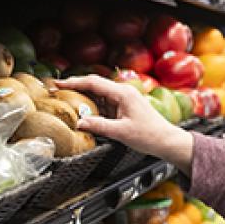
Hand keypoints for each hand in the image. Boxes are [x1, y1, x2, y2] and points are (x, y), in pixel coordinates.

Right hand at [55, 75, 194, 174]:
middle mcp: (123, 92)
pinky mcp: (124, 106)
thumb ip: (99, 126)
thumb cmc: (150, 135)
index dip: (74, 82)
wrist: (167, 141)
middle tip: (57, 91)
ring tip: (66, 102)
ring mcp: (124, 99)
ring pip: (99, 94)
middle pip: (94, 85)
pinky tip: (83, 113)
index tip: (58, 84)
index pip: (93, 82)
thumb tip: (79, 123)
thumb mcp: (121, 132)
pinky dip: (93, 106)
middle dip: (75, 87)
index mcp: (123, 93)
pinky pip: (105, 103)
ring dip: (84, 98)